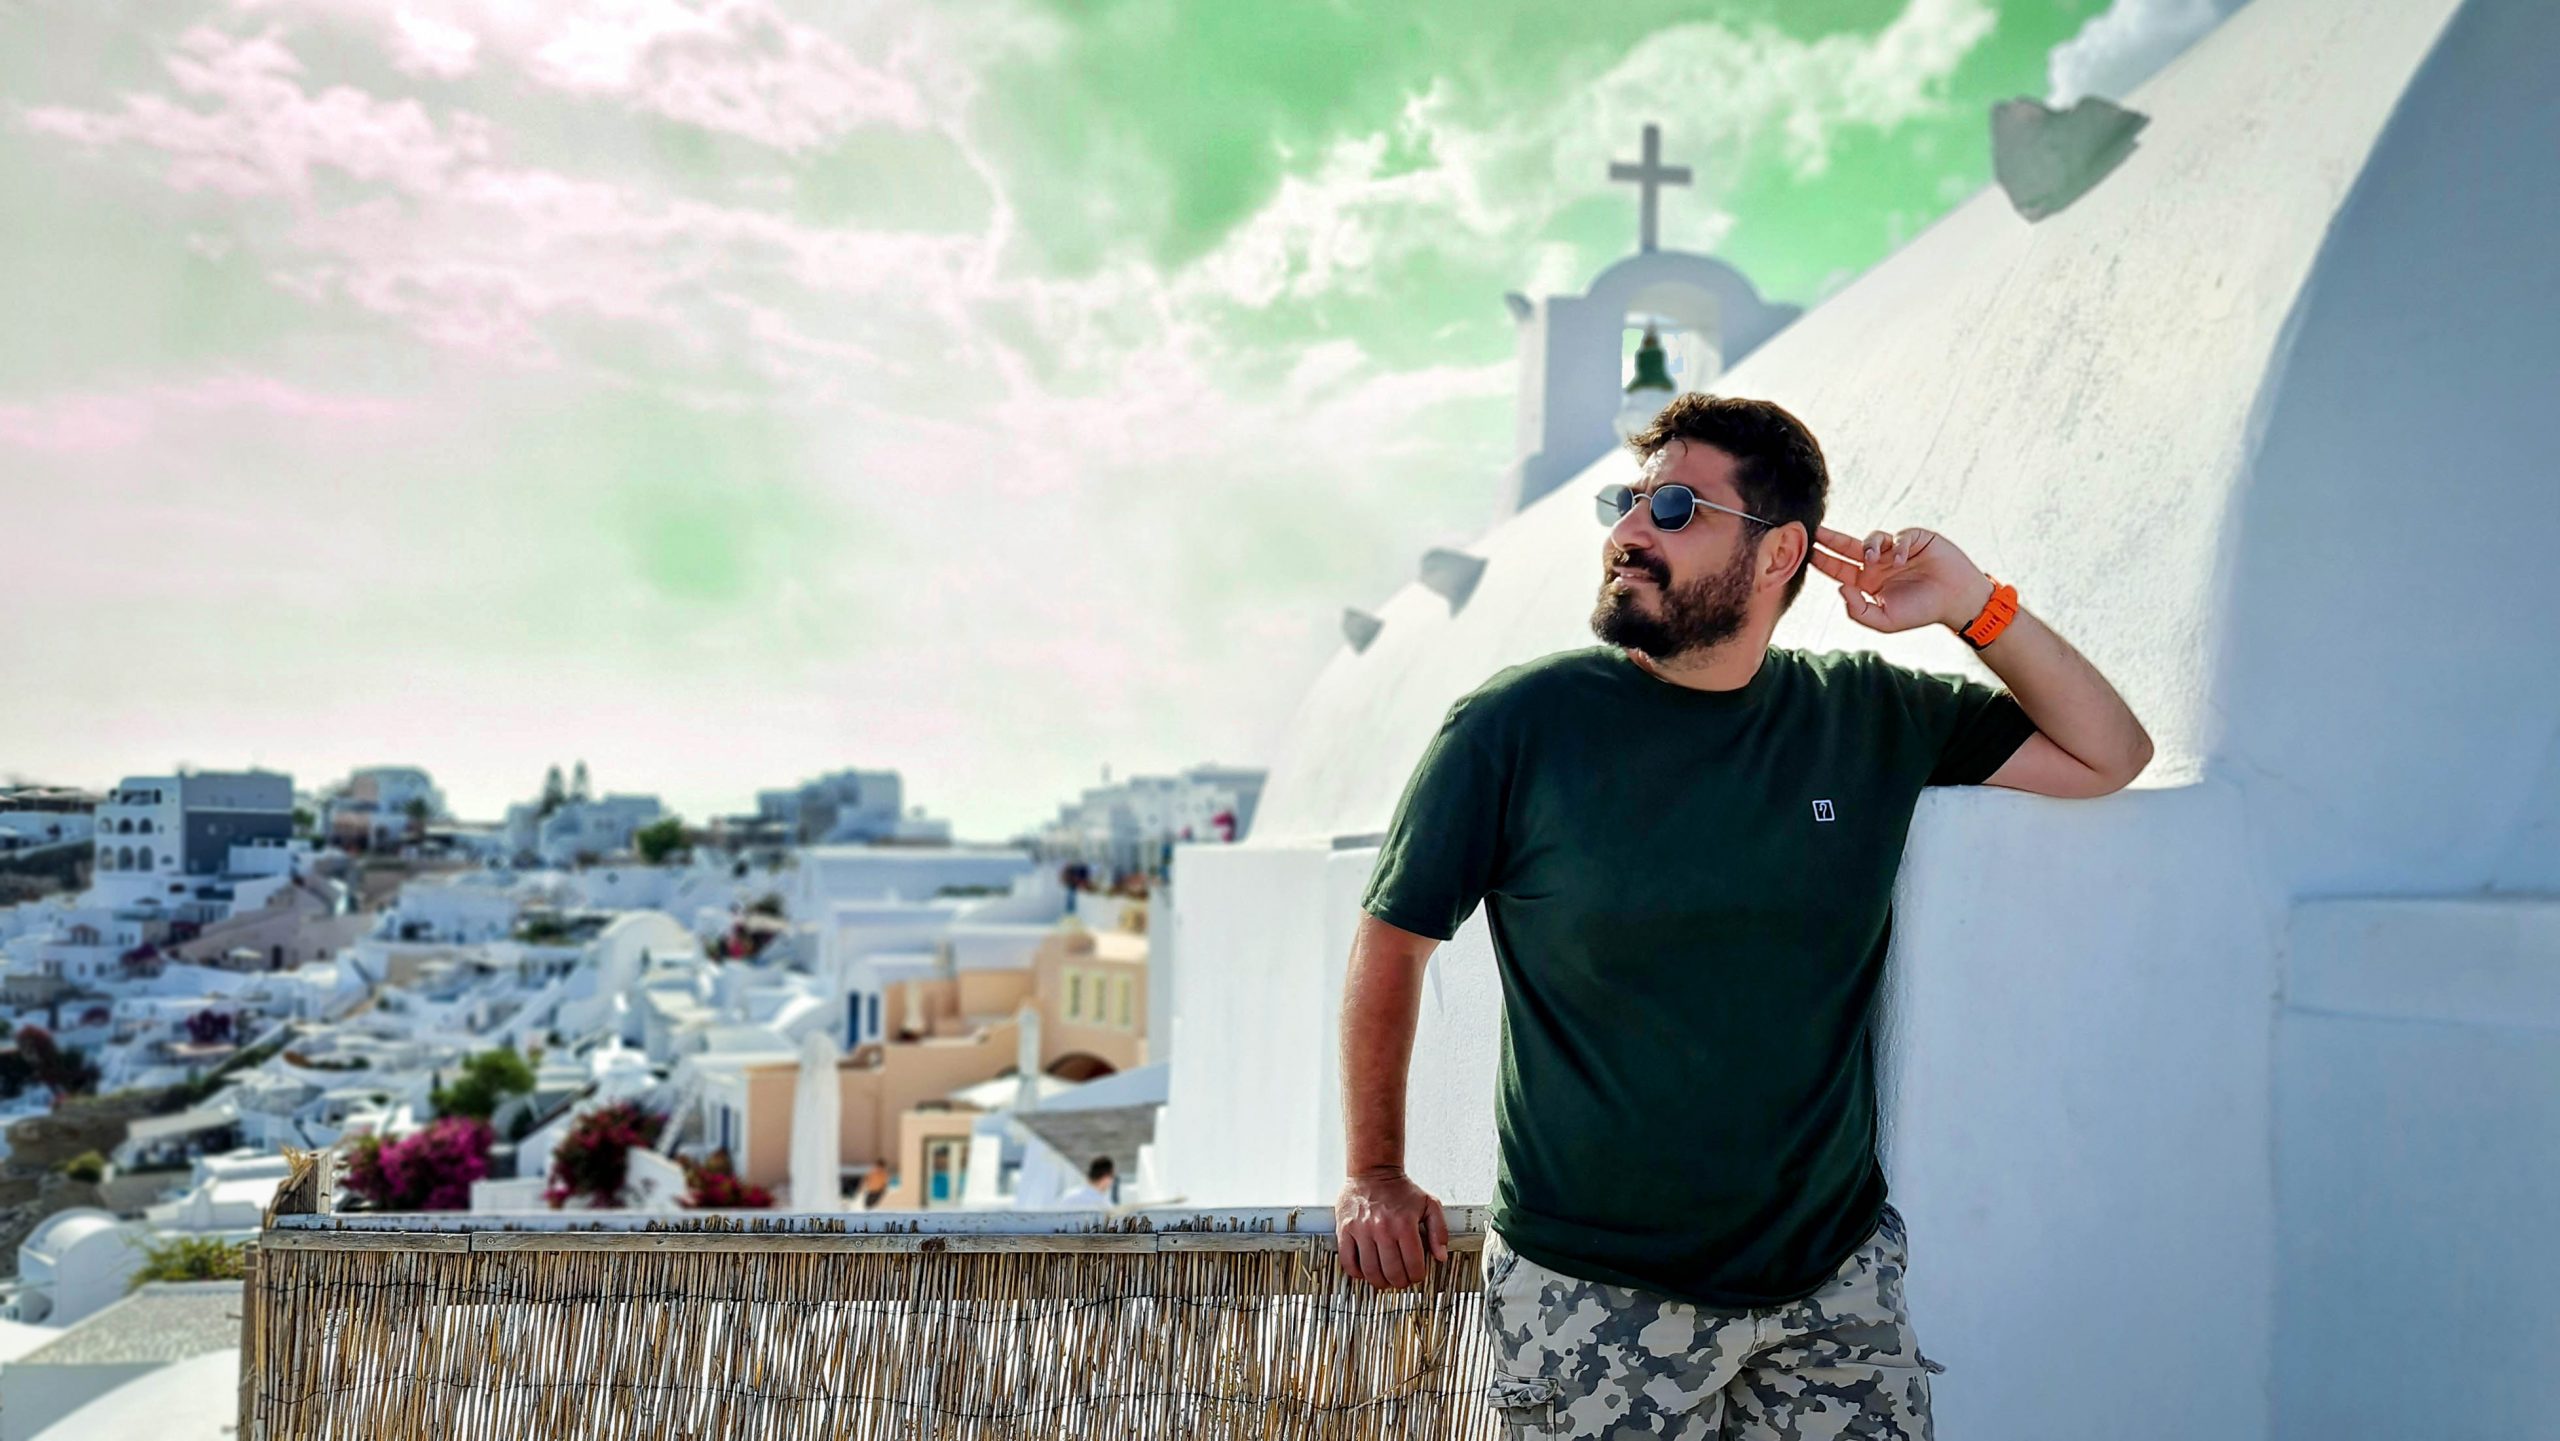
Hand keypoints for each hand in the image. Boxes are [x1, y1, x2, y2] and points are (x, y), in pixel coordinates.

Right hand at [1335, 1167, 1448, 1289]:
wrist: (1373, 1170)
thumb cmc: (1400, 1189)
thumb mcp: (1429, 1204)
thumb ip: (1439, 1230)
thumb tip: (1440, 1256)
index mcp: (1405, 1224)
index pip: (1413, 1265)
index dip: (1417, 1276)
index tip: (1415, 1276)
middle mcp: (1383, 1229)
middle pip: (1392, 1272)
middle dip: (1400, 1282)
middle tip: (1400, 1280)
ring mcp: (1362, 1230)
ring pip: (1371, 1271)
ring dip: (1380, 1282)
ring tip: (1384, 1279)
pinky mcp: (1345, 1229)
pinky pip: (1348, 1261)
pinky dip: (1357, 1273)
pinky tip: (1364, 1271)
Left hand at [1808, 524, 1995, 633]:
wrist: (1955, 601)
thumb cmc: (1921, 611)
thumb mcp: (1885, 620)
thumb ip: (1859, 609)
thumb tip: (1840, 587)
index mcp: (1868, 582)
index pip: (1840, 569)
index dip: (1824, 561)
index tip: (1807, 553)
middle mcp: (1878, 564)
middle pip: (1847, 547)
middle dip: (1830, 538)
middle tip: (1814, 531)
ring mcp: (1895, 550)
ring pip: (1872, 539)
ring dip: (1869, 546)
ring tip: (1873, 560)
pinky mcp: (1915, 539)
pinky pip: (1900, 536)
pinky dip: (1899, 546)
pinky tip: (1903, 559)